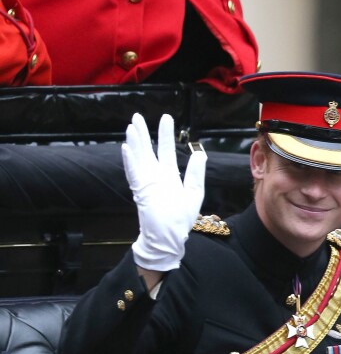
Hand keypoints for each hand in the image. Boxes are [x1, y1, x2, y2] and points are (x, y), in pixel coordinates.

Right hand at [122, 113, 205, 270]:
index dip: (166, 134)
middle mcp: (156, 175)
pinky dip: (130, 161)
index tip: (165, 117)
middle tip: (137, 116)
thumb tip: (200, 154)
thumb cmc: (181, 218)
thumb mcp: (194, 193)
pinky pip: (133, 172)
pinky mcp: (141, 190)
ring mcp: (146, 182)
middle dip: (143, 133)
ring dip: (134, 142)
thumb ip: (196, 173)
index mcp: (169, 175)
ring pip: (139, 157)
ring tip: (131, 126)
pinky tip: (126, 147)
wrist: (169, 237)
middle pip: (148, 150)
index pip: (166, 150)